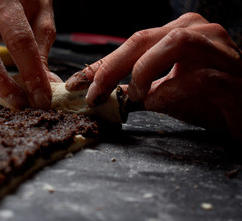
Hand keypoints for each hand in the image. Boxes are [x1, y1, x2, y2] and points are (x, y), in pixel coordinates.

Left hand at [66, 13, 241, 138]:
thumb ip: (135, 86)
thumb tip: (100, 89)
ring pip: (174, 43)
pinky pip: (198, 77)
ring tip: (135, 95)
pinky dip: (170, 91)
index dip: (102, 63)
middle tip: (95, 93)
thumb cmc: (203, 100)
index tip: (78, 83)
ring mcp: (219, 52)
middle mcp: (199, 33)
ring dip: (144, 71)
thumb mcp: (162, 92)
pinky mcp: (232, 78)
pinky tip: (159, 103)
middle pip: (145, 38)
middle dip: (112, 67)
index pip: (133, 42)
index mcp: (179, 33)